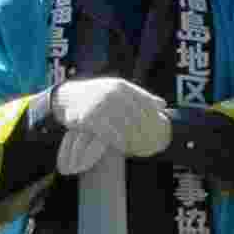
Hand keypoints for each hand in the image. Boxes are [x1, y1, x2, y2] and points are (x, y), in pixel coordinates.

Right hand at [54, 76, 174, 172]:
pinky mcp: (88, 118)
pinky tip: (125, 147)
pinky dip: (118, 142)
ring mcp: (99, 106)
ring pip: (123, 126)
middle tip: (152, 140)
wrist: (69, 97)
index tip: (160, 126)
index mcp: (120, 86)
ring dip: (133, 137)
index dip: (154, 115)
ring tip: (140, 145)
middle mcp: (110, 94)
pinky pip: (108, 133)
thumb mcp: (118, 89)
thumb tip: (164, 105)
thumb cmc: (98, 94)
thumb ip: (140, 96)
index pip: (144, 101)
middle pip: (136, 115)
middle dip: (146, 129)